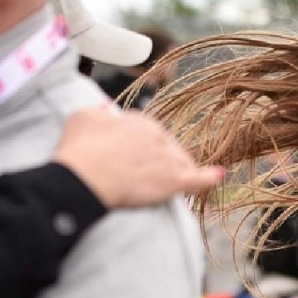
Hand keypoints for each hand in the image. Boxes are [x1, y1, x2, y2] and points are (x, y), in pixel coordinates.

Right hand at [53, 107, 222, 207]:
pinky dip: (208, 178)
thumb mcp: (82, 118)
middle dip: (160, 163)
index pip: (152, 135)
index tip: (134, 160)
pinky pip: (198, 179)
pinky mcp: (174, 181)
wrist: (84, 177)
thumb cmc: (79, 149)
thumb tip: (104, 109)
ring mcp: (168, 158)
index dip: (144, 150)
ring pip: (181, 164)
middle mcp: (158, 135)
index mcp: (140, 121)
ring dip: (177, 173)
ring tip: (164, 187)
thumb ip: (97, 113)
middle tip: (143, 178)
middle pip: (169, 150)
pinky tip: (218, 176)